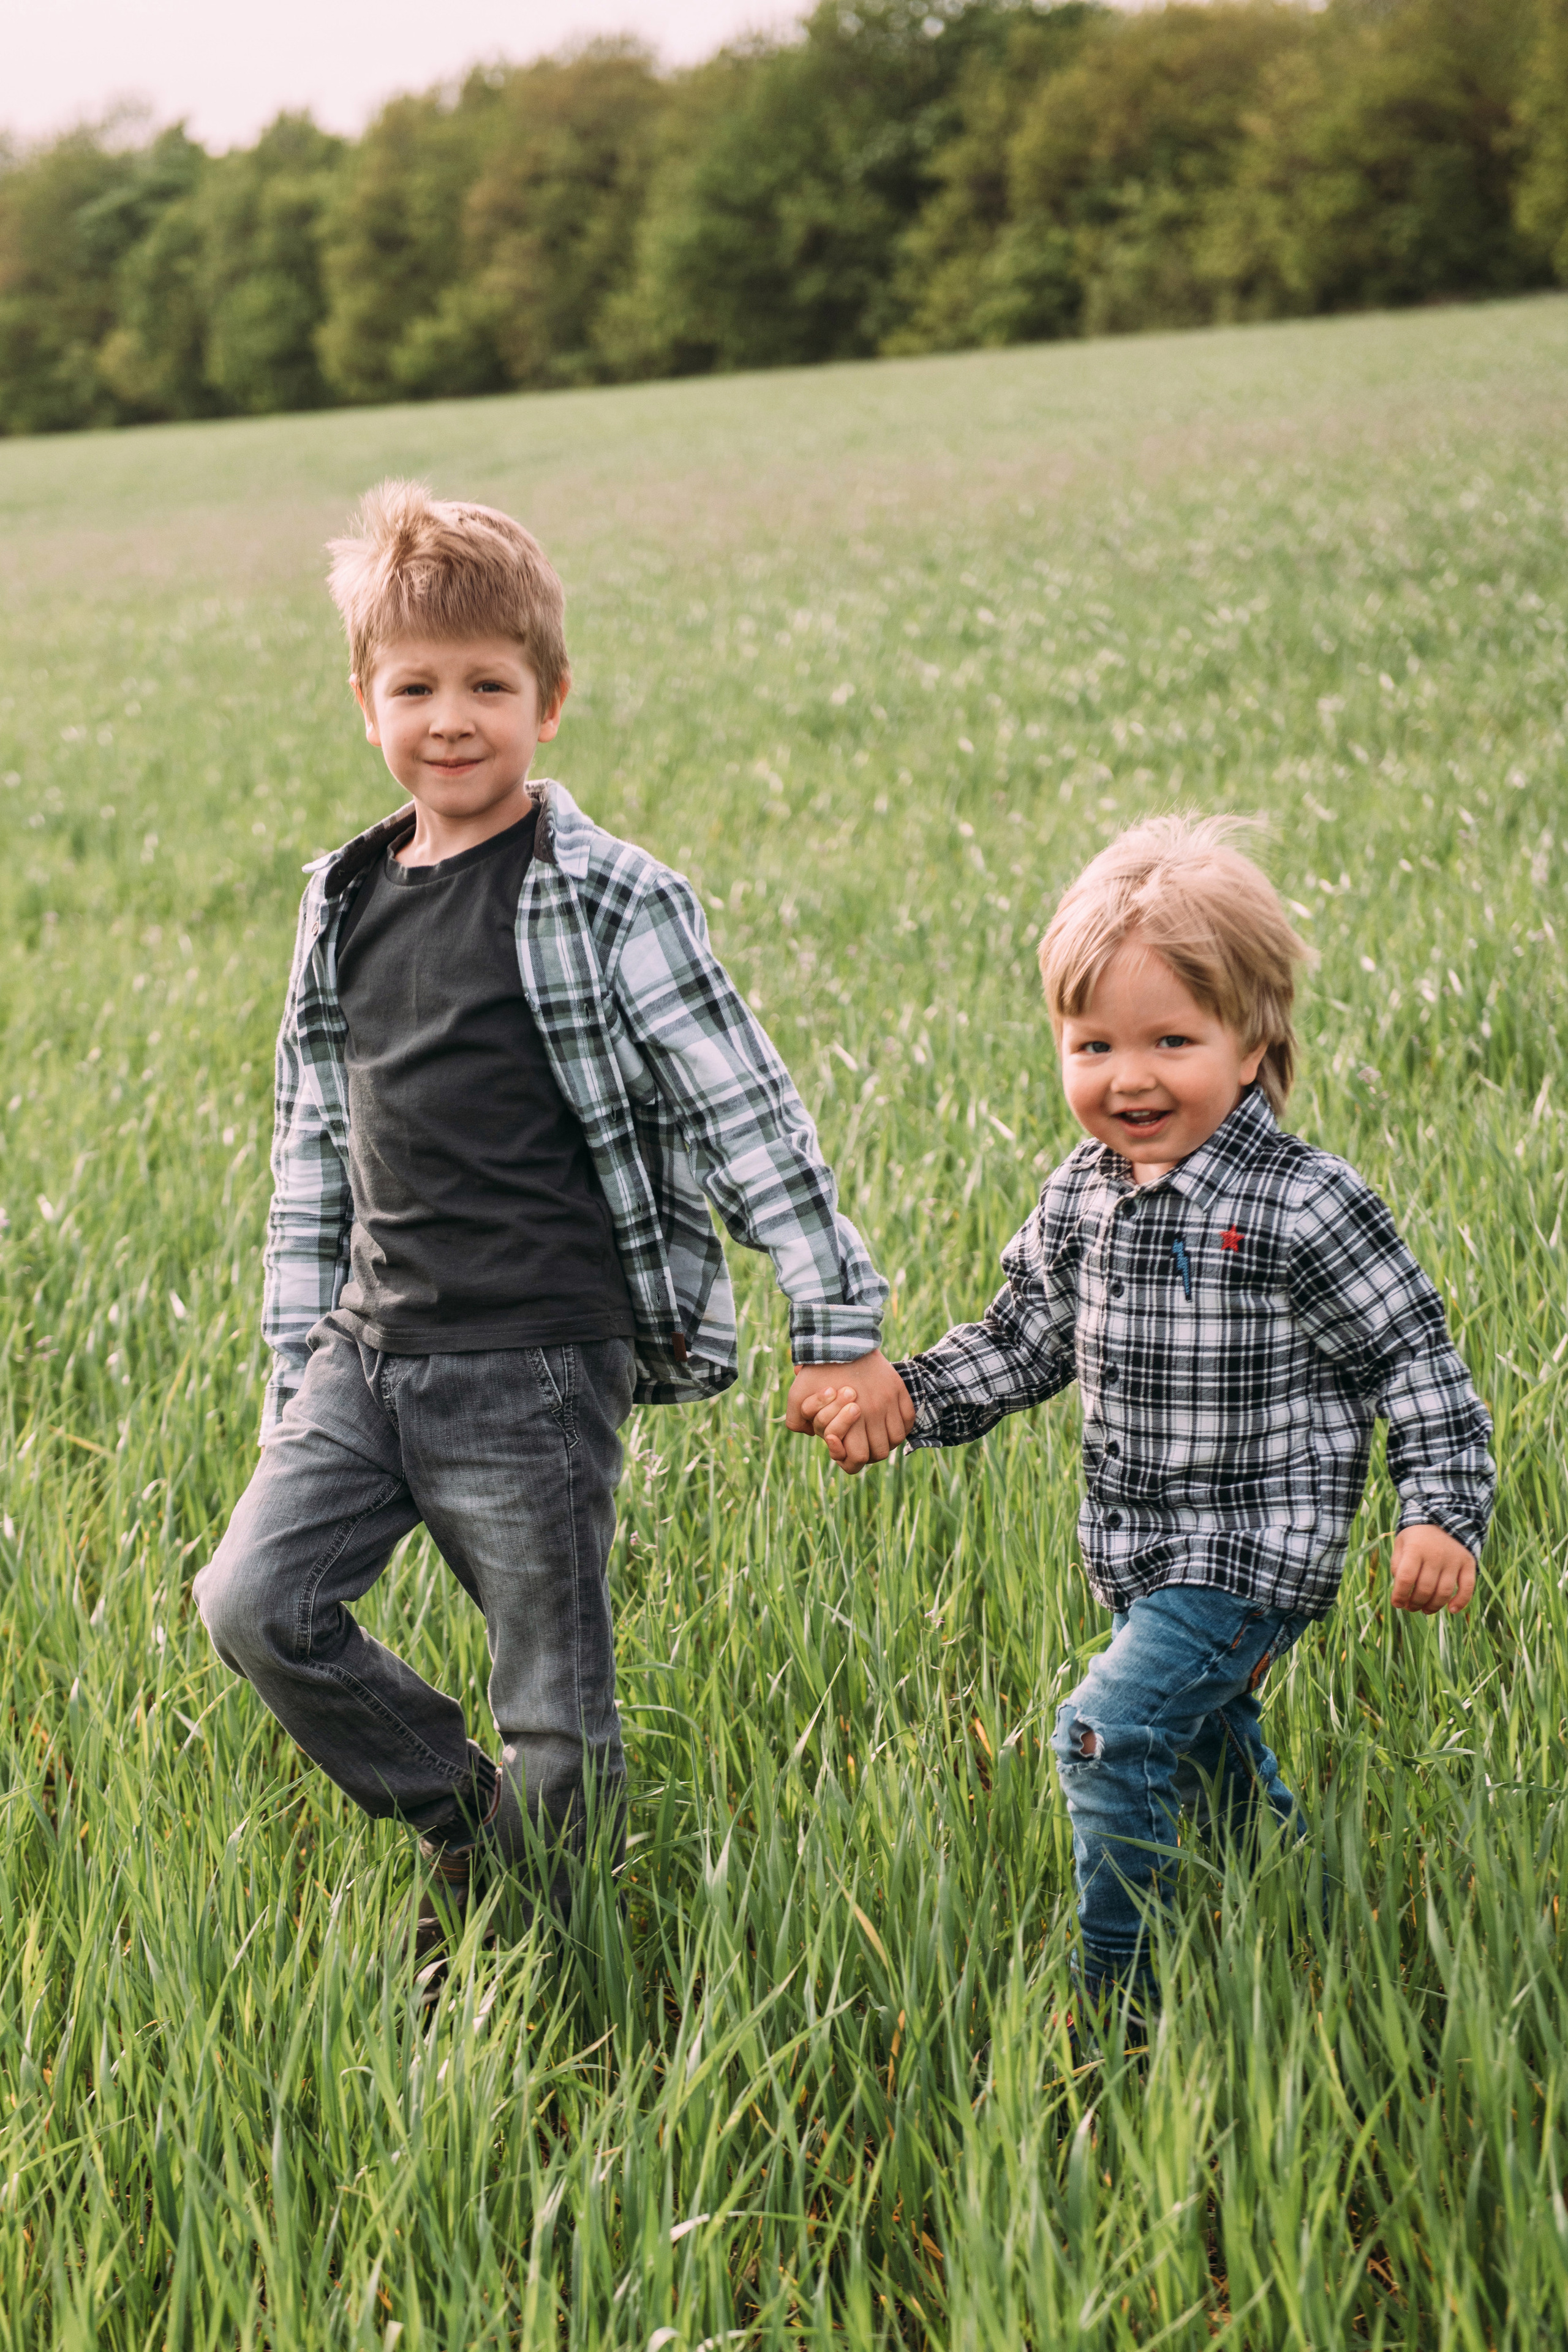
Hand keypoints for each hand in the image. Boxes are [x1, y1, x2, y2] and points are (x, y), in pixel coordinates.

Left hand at [785, 1350, 914, 1474]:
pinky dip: (900, 1425)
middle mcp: (874, 1411)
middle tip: (859, 1443)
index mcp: (851, 1418)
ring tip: (874, 1434)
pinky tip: (888, 1422)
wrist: (839, 1339)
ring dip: (886, 1441)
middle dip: (868, 1453)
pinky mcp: (898, 1389)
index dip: (849, 1460)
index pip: (858, 1458)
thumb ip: (796, 1422)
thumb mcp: (796, 1396)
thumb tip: (812, 1437)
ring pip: (896, 1439)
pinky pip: (908, 1418)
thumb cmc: (816, 1370)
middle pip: (880, 1452)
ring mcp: (889, 1400)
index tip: (842, 1447)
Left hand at [1389, 1523, 1475, 1614]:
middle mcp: (1436, 1554)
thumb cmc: (1417, 1536)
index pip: (1405, 1578)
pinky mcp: (1468, 1563)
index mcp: (1415, 1548)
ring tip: (1425, 1609)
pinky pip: (1468, 1587)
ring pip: (1444, 1592)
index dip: (1399, 1595)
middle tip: (1410, 1607)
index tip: (1397, 1604)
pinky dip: (1461, 1602)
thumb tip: (1401, 1591)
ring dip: (1433, 1606)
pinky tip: (1452, 1610)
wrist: (1444, 1516)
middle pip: (1425, 1589)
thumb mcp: (1401, 1543)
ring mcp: (1454, 1559)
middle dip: (1415, 1603)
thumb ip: (1398, 1565)